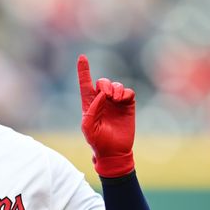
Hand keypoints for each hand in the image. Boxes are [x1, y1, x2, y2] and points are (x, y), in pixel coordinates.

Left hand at [77, 54, 135, 177]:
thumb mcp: (88, 127)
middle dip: (105, 84)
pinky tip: (121, 100)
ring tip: (115, 99)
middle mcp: (102, 101)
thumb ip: (91, 110)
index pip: (85, 84)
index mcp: (90, 104)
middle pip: (103, 82)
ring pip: (116, 85)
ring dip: (115, 89)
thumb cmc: (97, 141)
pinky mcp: (128, 106)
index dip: (84, 70)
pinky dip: (125, 93)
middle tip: (107, 95)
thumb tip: (101, 95)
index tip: (82, 57)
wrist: (114, 152)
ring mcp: (116, 103)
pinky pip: (128, 92)